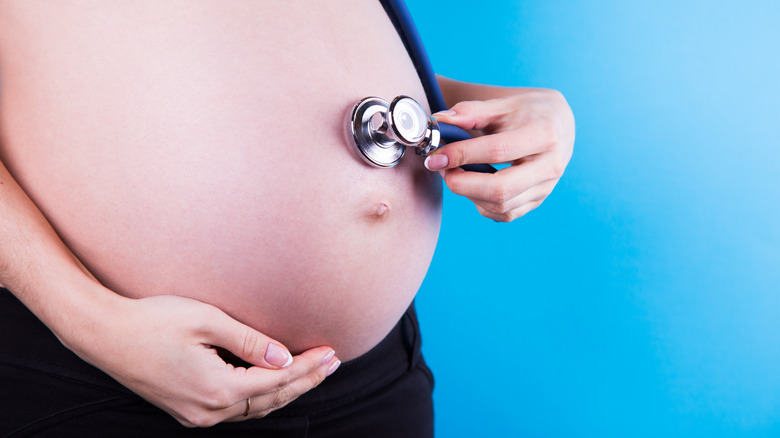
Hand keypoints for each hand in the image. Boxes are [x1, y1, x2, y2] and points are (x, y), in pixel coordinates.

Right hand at [71, 293, 339, 426]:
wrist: (104, 334)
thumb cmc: (154, 320)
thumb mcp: (207, 321)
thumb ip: (250, 341)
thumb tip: (284, 357)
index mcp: (218, 389)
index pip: (277, 380)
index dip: (308, 367)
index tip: (332, 352)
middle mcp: (209, 410)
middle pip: (271, 399)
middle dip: (306, 380)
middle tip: (333, 362)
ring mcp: (196, 415)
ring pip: (255, 408)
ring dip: (286, 390)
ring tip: (313, 372)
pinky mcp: (187, 410)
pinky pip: (236, 410)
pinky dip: (262, 397)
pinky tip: (274, 383)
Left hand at [426, 87, 573, 221]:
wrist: (559, 124)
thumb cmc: (529, 111)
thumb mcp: (503, 104)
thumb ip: (471, 112)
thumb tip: (439, 121)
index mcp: (544, 135)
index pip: (497, 151)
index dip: (462, 155)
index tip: (437, 156)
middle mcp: (550, 166)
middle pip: (500, 189)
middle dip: (462, 184)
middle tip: (441, 170)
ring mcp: (546, 188)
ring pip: (500, 205)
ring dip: (468, 193)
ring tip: (454, 173)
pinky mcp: (537, 201)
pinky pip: (505, 214)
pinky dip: (481, 203)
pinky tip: (472, 185)